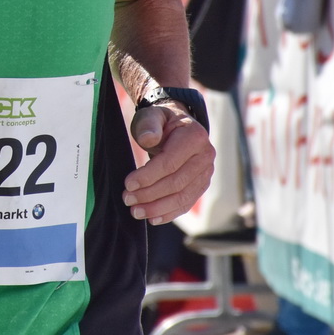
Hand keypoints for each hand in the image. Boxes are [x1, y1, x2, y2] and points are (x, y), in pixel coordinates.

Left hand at [124, 104, 215, 224]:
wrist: (176, 127)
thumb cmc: (159, 122)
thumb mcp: (151, 116)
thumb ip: (148, 124)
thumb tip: (149, 139)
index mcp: (194, 137)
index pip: (170, 163)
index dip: (148, 176)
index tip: (128, 184)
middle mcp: (205, 156)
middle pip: (176, 183)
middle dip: (150, 194)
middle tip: (127, 200)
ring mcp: (206, 173)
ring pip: (182, 197)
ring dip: (158, 208)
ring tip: (136, 212)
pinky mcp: (201, 185)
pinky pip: (186, 203)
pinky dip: (169, 213)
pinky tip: (153, 218)